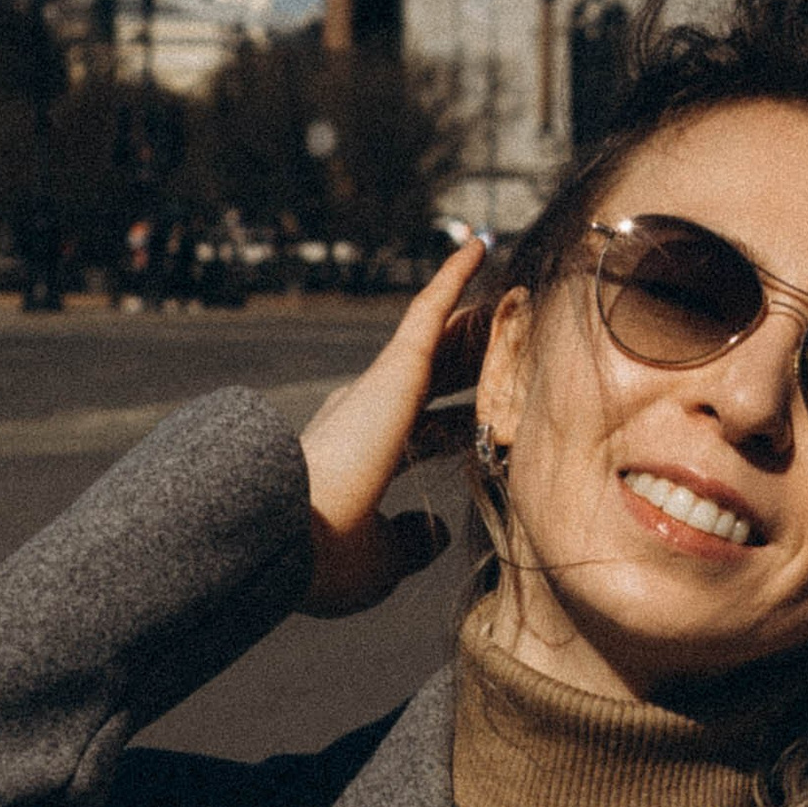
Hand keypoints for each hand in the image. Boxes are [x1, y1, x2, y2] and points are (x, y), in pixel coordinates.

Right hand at [298, 235, 487, 618]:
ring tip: (513, 295)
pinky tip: (479, 245)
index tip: (483, 422)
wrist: (294, 537)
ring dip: (475, 318)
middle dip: (471, 364)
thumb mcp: (383, 559)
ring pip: (440, 341)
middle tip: (508, 343)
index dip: (454, 424)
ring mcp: (380, 389)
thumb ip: (413, 542)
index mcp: (364, 462)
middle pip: (435, 380)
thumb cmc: (329, 560)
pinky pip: (430, 310)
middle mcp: (367, 416)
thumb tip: (439, 529)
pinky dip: (454, 276)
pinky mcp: (393, 368)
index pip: (420, 432)